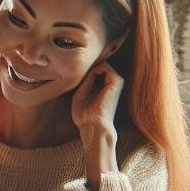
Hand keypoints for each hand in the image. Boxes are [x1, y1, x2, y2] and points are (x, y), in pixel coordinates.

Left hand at [71, 62, 123, 180]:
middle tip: (74, 71)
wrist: (93, 127)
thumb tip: (85, 68)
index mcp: (105, 87)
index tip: (73, 72)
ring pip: (101, 64)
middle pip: (99, 65)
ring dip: (88, 67)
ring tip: (79, 75)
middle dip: (86, 67)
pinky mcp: (115, 81)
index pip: (96, 70)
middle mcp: (112, 83)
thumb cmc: (85, 116)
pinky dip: (92, 69)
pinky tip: (85, 77)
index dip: (84, 69)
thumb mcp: (79, 95)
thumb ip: (84, 82)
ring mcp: (115, 81)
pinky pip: (104, 66)